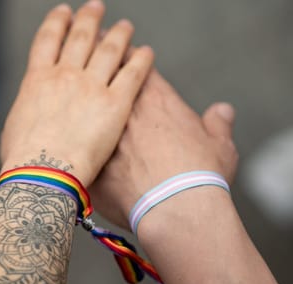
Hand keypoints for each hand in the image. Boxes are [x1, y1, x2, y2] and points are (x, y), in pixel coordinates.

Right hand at [0, 0, 153, 186]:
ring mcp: (91, 87)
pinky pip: (133, 73)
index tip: (65, 12)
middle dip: (89, 19)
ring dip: (118, 34)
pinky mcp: (116, 103)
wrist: (44, 174)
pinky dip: (141, 60)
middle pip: (81, 38)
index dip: (57, 23)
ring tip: (125, 26)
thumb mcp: (16, 127)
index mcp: (38, 80)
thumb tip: (34, 113)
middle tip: (96, 8)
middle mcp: (65, 75)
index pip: (48, 40)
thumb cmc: (24, 160)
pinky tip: (147, 52)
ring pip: (109, 50)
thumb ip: (29, 112)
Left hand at [89, 70, 238, 228]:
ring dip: (79, 109)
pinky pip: (76, 151)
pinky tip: (75, 156)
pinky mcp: (92, 165)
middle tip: (90, 78)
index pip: (133, 62)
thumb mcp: (219, 145)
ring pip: (80, 111)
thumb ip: (218, 124)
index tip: (120, 63)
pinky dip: (75, 150)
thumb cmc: (201, 176)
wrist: (177, 209)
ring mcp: (103, 138)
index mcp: (155, 99)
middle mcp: (124, 111)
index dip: (125, 60)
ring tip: (77, 113)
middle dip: (95, 76)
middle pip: (100, 79)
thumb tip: (223, 111)